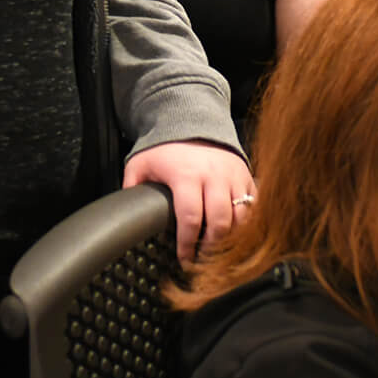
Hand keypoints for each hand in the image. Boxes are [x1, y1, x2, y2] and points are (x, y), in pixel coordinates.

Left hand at [124, 141, 255, 260]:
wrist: (192, 119)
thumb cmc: (166, 147)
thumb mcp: (141, 164)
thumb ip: (132, 188)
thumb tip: (124, 213)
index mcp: (186, 175)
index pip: (190, 218)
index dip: (188, 244)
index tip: (184, 258)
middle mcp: (213, 176)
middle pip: (220, 222)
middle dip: (212, 246)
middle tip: (203, 258)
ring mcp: (233, 175)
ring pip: (241, 216)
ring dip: (231, 236)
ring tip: (218, 247)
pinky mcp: (245, 174)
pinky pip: (253, 204)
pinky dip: (246, 221)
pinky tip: (235, 230)